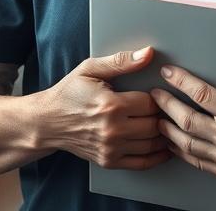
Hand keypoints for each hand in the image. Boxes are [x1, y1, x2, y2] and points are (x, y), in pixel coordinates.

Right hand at [36, 47, 170, 170]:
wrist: (48, 122)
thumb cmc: (69, 93)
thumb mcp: (91, 69)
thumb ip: (121, 61)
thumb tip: (147, 53)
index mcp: (111, 105)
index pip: (150, 102)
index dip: (158, 96)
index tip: (159, 92)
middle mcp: (112, 130)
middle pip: (154, 124)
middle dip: (162, 115)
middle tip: (166, 108)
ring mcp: (111, 148)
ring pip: (152, 144)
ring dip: (163, 135)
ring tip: (168, 124)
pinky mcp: (109, 161)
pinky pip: (142, 163)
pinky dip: (157, 156)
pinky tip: (164, 147)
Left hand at [151, 65, 215, 190]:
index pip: (202, 94)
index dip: (181, 82)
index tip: (168, 72)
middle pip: (188, 119)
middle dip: (167, 105)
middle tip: (155, 95)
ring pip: (187, 143)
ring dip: (169, 129)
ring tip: (157, 118)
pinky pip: (196, 161)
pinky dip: (181, 151)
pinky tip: (172, 143)